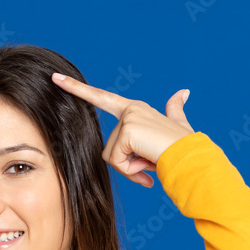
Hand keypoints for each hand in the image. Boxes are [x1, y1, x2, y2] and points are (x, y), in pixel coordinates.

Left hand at [51, 72, 194, 187]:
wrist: (194, 159)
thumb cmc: (183, 147)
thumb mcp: (177, 125)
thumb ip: (175, 108)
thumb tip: (184, 92)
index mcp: (136, 108)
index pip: (100, 97)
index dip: (77, 89)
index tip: (56, 78)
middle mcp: (131, 109)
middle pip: (108, 147)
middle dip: (126, 164)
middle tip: (148, 163)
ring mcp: (129, 118)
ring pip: (111, 156)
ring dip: (130, 168)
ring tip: (151, 161)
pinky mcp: (128, 131)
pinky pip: (117, 160)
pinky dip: (132, 170)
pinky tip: (148, 165)